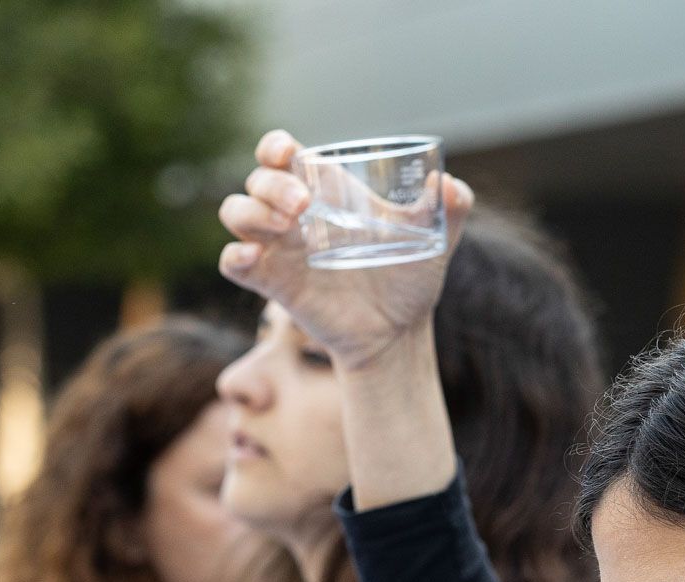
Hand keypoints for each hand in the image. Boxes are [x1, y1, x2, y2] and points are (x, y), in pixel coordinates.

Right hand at [217, 130, 473, 369]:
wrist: (400, 332)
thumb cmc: (410, 278)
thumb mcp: (435, 241)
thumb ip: (450, 209)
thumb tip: (451, 186)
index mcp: (325, 191)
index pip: (282, 154)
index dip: (274, 145)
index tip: (284, 150)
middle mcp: (294, 215)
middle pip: (257, 180)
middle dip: (271, 184)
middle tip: (303, 205)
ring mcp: (280, 248)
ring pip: (236, 213)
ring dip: (251, 213)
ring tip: (287, 226)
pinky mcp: (272, 283)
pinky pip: (233, 263)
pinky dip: (235, 257)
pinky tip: (254, 258)